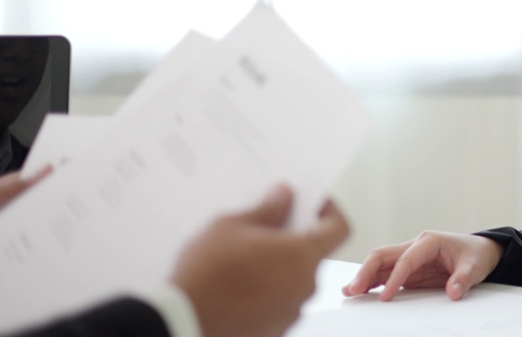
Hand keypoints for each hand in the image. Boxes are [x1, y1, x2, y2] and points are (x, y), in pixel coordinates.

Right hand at [171, 184, 349, 336]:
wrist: (183, 321)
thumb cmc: (206, 274)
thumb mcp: (232, 226)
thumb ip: (268, 209)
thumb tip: (284, 197)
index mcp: (301, 256)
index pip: (339, 229)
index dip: (330, 211)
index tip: (314, 203)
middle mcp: (304, 287)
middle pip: (312, 254)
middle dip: (293, 239)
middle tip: (264, 228)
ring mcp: (291, 312)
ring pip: (294, 279)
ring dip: (278, 266)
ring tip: (243, 258)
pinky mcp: (275, 329)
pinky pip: (279, 302)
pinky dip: (267, 290)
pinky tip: (238, 283)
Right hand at [342, 231, 503, 301]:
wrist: (481, 251)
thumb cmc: (476, 254)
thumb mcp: (475, 266)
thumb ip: (464, 279)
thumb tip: (453, 292)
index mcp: (429, 241)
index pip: (405, 259)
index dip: (394, 278)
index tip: (385, 297)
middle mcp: (415, 246)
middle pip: (383, 255)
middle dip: (366, 271)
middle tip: (354, 289)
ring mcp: (410, 257)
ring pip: (380, 263)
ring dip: (365, 276)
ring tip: (350, 291)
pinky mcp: (410, 269)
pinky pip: (386, 273)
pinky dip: (372, 281)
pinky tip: (361, 290)